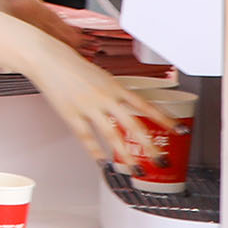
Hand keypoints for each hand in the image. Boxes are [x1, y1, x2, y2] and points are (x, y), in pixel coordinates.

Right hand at [30, 46, 169, 167]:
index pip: (146, 105)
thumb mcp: (102, 77)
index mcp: (115, 87)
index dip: (165, 119)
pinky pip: (86, 137)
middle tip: (161, 160)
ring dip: (126, 155)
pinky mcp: (70, 114)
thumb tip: (129, 109)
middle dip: (150, 146)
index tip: (180, 131)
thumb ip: (115, 94)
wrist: (47, 59)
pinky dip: (95, 151)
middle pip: (133, 126)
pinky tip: (102, 162)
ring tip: (135, 168)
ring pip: (111, 135)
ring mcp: (88, 107)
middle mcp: (105, 98)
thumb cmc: (73, 66)